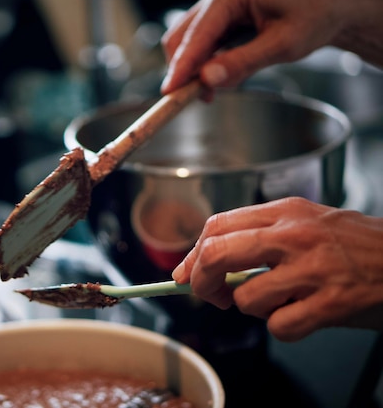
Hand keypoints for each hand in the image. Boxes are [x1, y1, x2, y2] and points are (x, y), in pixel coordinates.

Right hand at [160, 0, 382, 94]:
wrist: (333, 1)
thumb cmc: (317, 13)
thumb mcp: (284, 43)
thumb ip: (244, 62)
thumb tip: (208, 79)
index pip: (197, 36)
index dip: (181, 67)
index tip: (169, 93)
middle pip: (182, 36)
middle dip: (184, 70)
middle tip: (200, 98)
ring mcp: (218, 4)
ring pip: (188, 39)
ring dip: (194, 67)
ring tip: (215, 90)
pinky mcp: (221, 16)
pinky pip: (202, 40)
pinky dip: (205, 61)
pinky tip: (222, 73)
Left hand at [172, 197, 382, 341]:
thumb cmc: (355, 245)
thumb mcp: (306, 223)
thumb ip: (259, 238)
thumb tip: (204, 263)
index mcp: (285, 211)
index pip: (216, 227)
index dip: (192, 255)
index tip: (184, 275)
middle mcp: (294, 234)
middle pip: (217, 254)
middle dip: (201, 282)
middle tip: (210, 295)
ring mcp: (313, 267)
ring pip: (245, 298)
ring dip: (253, 309)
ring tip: (280, 301)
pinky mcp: (332, 302)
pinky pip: (279, 327)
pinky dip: (284, 329)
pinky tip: (304, 316)